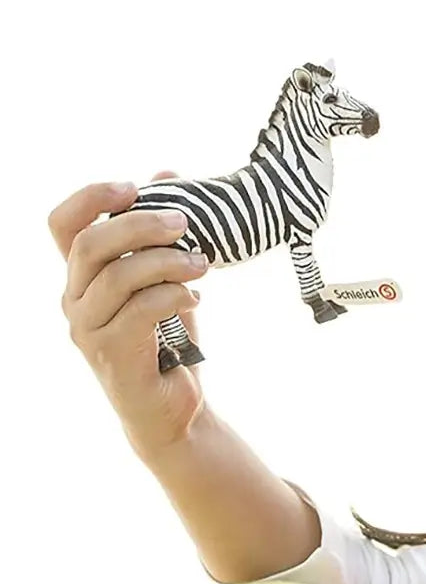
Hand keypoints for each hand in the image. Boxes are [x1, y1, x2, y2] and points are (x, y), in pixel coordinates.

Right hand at [49, 172, 209, 457]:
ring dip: (168, 263)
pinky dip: (174, 296)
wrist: (175, 409)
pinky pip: (140, 310)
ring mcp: (88, 330)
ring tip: (204, 266)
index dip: (90, 197)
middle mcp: (74, 300)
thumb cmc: (169, 340)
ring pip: (118, 276)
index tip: (133, 186)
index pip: (62, 225)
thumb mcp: (167, 280)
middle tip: (187, 223)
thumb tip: (169, 173)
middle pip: (91, 244)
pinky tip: (196, 301)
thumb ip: (162, 235)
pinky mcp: (111, 355)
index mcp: (82, 277)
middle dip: (142, 225)